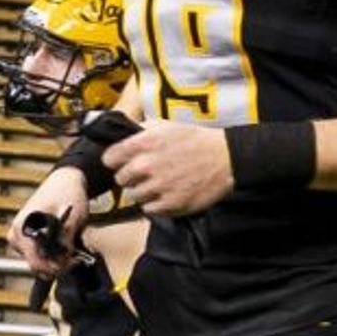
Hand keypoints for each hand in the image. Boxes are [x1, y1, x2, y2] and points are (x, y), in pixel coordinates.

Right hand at [9, 165, 91, 273]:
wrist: (63, 182)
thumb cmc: (68, 194)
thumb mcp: (72, 218)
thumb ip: (65, 240)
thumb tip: (62, 260)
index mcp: (23, 228)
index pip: (34, 261)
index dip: (56, 267)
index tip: (73, 262)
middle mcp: (16, 235)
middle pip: (35, 265)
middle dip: (57, 265)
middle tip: (77, 258)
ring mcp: (18, 238)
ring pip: (37, 262)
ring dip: (56, 261)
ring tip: (73, 250)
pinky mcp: (25, 239)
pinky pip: (38, 255)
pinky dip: (52, 256)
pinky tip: (65, 248)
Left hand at [105, 119, 233, 217]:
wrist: (227, 158)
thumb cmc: (198, 141)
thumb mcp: (167, 125)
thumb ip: (141, 131)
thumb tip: (123, 135)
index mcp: (144, 143)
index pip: (109, 159)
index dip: (117, 161)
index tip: (124, 163)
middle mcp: (147, 165)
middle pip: (121, 180)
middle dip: (132, 177)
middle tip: (147, 175)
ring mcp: (159, 186)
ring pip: (134, 196)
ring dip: (144, 192)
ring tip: (160, 185)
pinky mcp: (171, 203)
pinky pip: (149, 210)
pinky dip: (156, 205)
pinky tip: (167, 195)